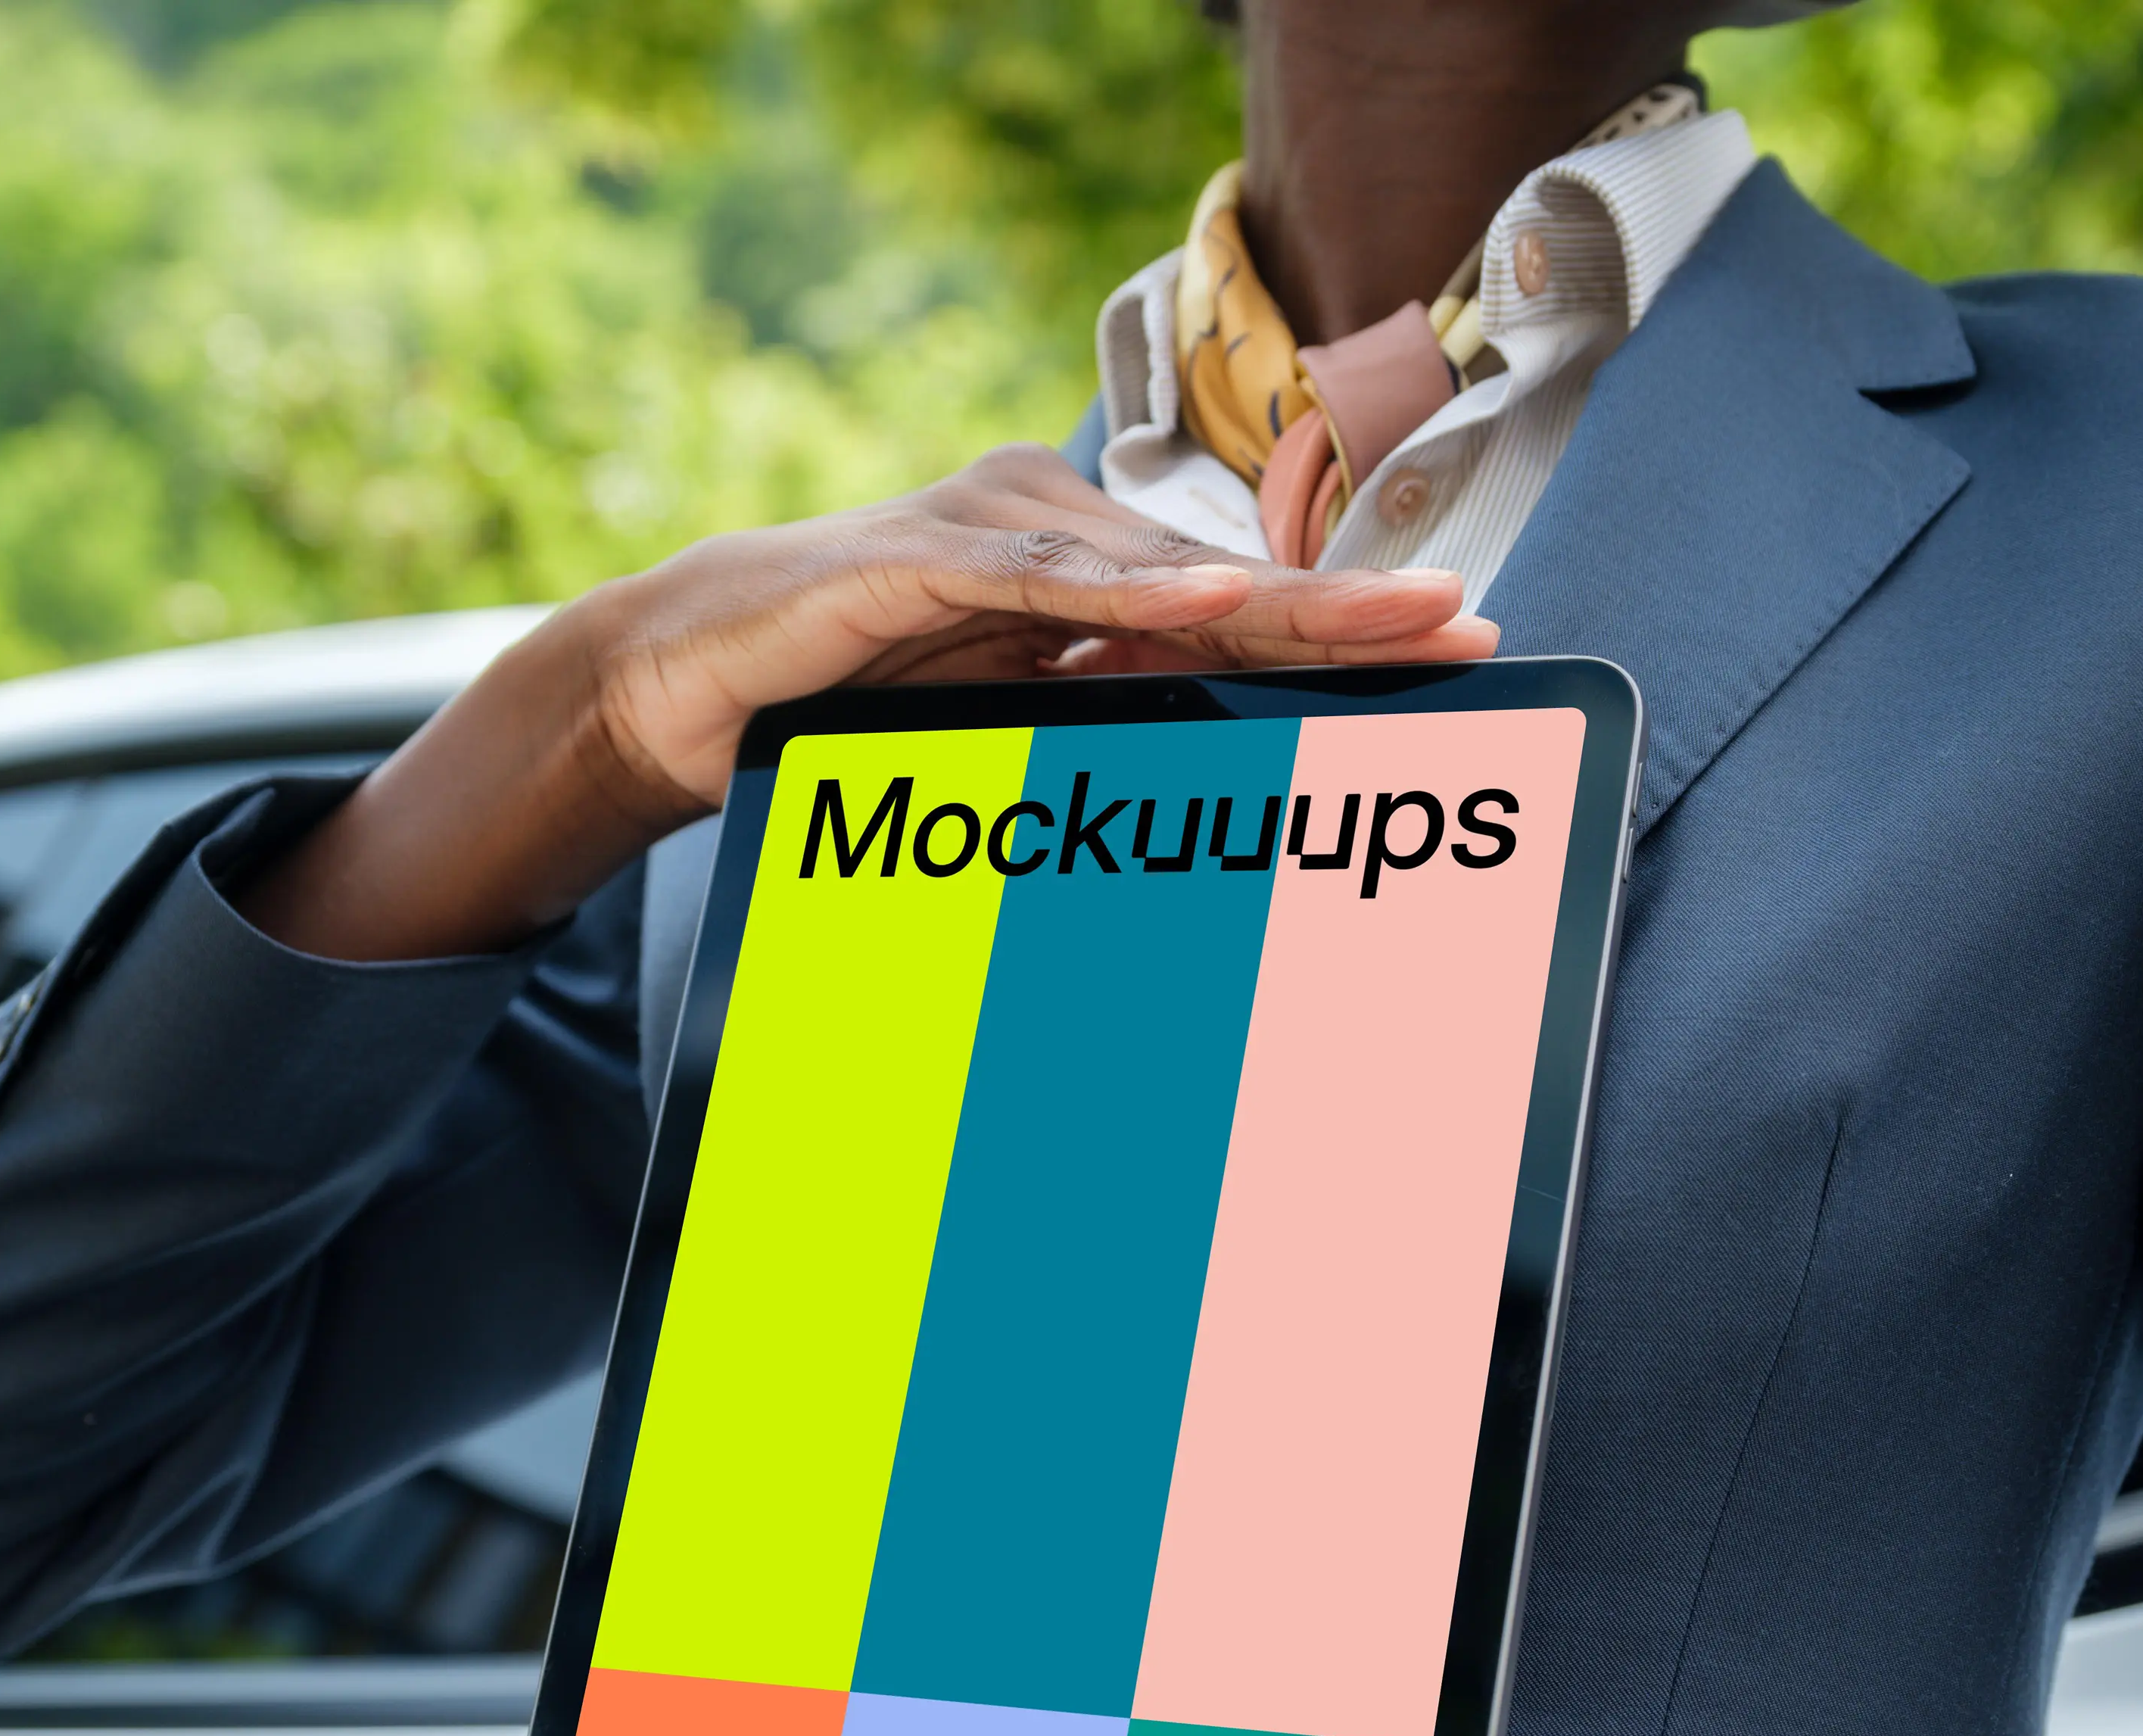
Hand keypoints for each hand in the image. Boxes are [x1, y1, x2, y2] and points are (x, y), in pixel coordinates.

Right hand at [238, 446, 1496, 965]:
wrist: (681, 688)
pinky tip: (1208, 604)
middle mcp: (1044, 532)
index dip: (1343, 623)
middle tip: (1460, 625)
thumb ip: (1097, 736)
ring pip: (1153, 571)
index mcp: (1075, 577)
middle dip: (1346, 605)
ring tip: (1378, 620)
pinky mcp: (913, 559)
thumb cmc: (837, 715)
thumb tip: (1210, 796)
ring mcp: (981, 533)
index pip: (1235, 603)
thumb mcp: (996, 742)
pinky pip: (1037, 577)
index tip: (1457, 644)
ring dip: (1270, 598)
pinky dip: (1123, 591)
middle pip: (1222, 578)